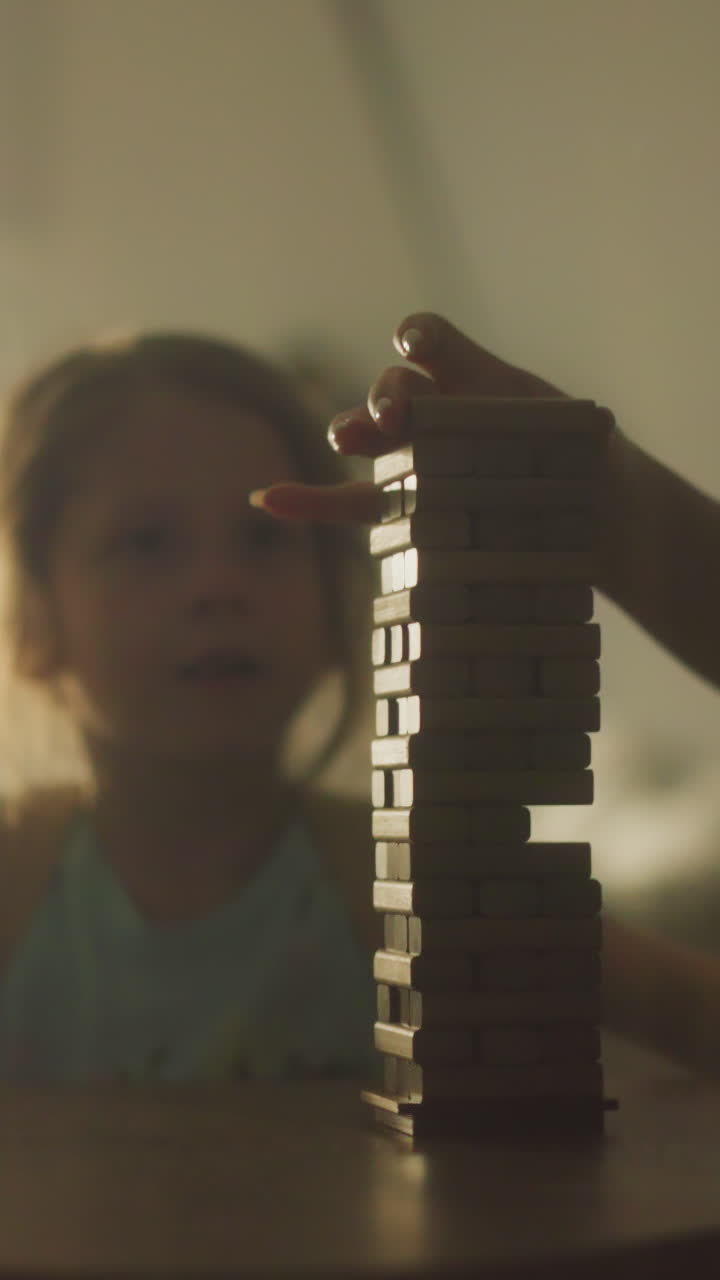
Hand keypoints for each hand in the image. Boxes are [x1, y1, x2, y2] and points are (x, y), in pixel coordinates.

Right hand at [249, 312, 600, 522]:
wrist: (586, 518)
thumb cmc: (582, 463)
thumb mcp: (582, 438)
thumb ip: (575, 427)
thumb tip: (598, 424)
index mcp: (472, 381)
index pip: (432, 343)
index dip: (419, 340)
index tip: (414, 348)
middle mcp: (435, 413)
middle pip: (393, 390)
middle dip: (385, 397)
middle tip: (393, 418)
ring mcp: (413, 460)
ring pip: (366, 441)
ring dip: (349, 433)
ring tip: (349, 442)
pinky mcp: (401, 510)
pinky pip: (347, 506)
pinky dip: (307, 503)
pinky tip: (268, 499)